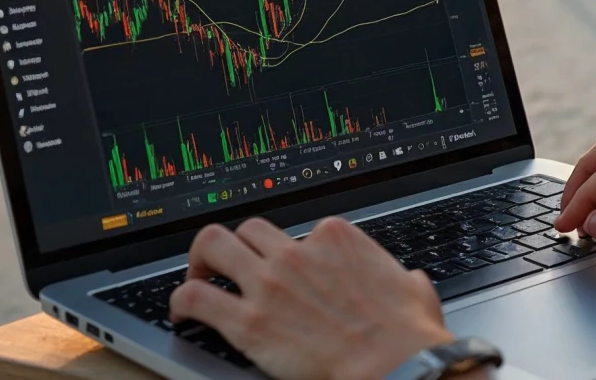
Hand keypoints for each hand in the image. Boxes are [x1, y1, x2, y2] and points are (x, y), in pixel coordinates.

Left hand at [170, 217, 452, 379]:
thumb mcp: (413, 289)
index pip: (299, 230)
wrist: (395, 365)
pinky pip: (196, 295)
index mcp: (336, 238)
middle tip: (227, 264)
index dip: (291, 252)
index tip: (286, 270)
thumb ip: (403, 279)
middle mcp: (297, 252)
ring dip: (201, 259)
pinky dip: (182, 299)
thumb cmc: (407, 335)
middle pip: (249, 229)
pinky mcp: (248, 320)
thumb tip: (409, 283)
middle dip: (237, 245)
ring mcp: (270, 282)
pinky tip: (182, 311)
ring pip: (214, 244)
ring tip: (197, 277)